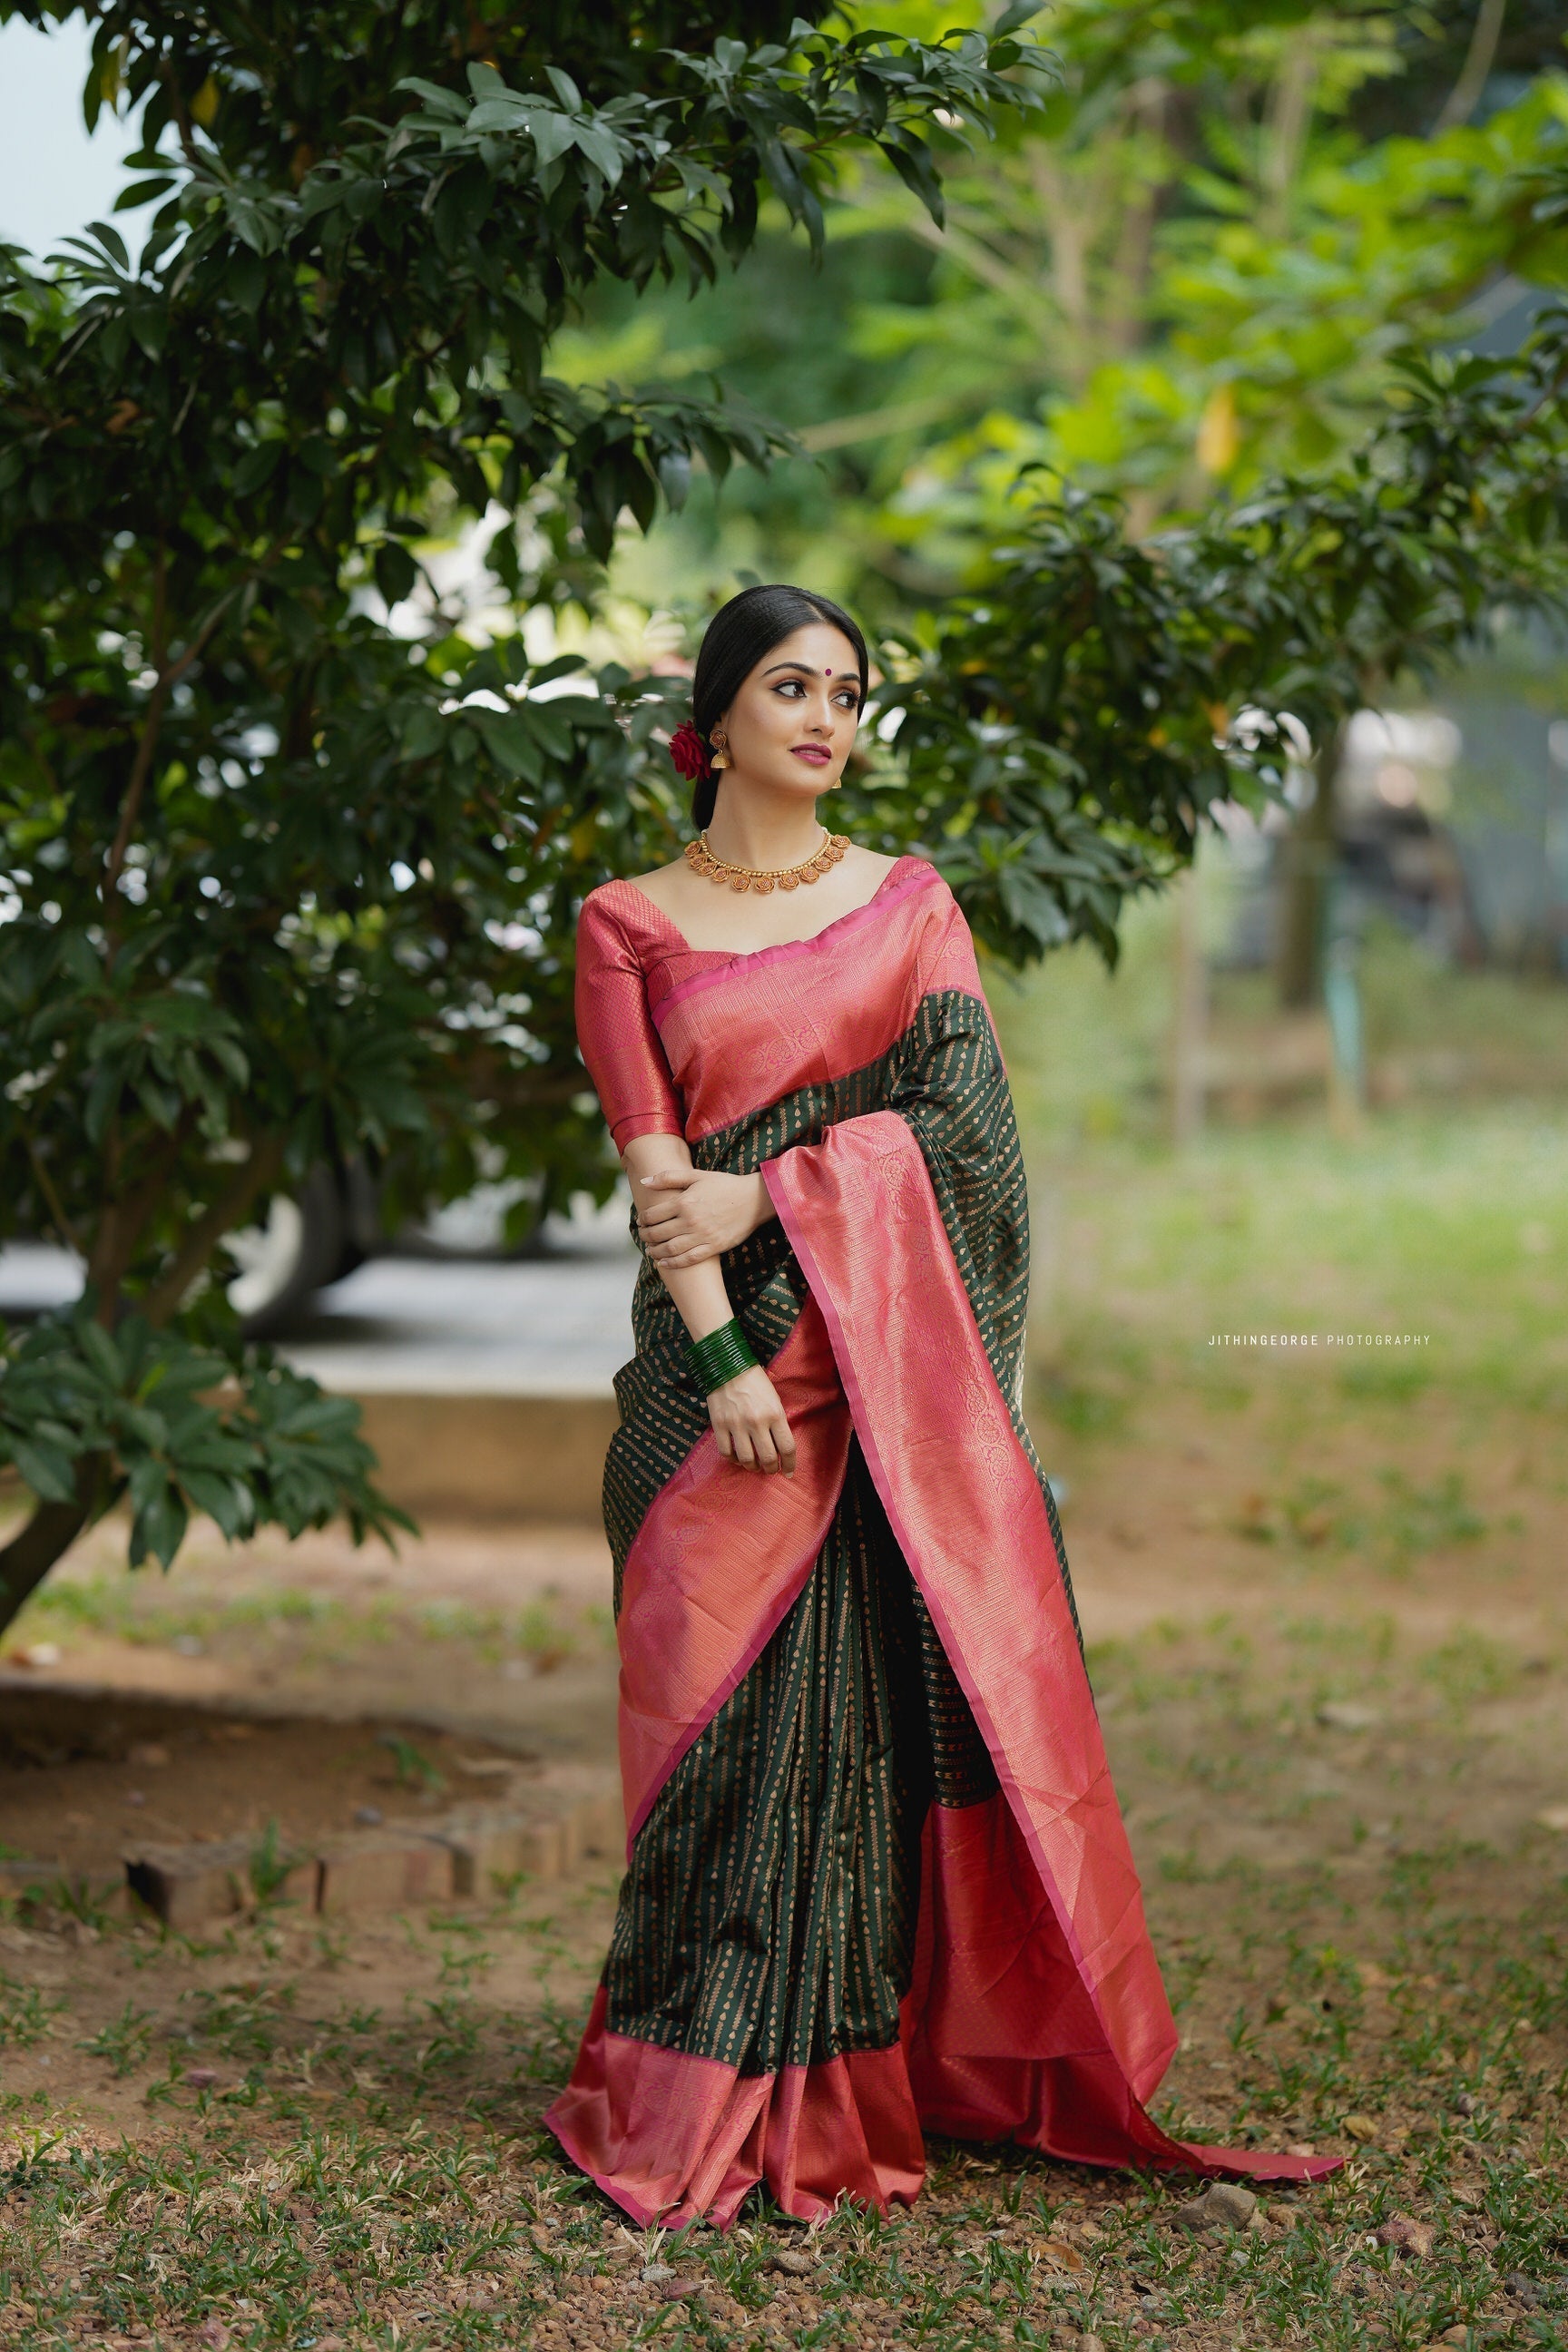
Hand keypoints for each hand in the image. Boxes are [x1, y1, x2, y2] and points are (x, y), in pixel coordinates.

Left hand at [637, 1168, 772, 1269]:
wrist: (754, 1199)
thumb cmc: (725, 1185)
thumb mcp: (697, 1175)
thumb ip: (669, 1177)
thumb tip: (644, 1182)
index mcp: (684, 1202)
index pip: (653, 1215)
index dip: (643, 1219)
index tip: (641, 1221)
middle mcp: (690, 1221)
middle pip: (658, 1233)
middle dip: (646, 1236)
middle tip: (643, 1235)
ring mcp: (702, 1236)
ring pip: (670, 1249)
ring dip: (655, 1251)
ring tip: (650, 1250)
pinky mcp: (713, 1247)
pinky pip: (688, 1259)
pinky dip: (673, 1263)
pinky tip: (664, 1262)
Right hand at [708, 1362, 795, 1474]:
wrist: (728, 1367)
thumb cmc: (755, 1382)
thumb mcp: (774, 1399)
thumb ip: (778, 1423)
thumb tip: (779, 1447)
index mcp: (775, 1414)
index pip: (787, 1448)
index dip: (790, 1464)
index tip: (788, 1472)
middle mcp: (757, 1422)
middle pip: (768, 1458)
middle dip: (771, 1469)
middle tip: (771, 1469)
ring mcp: (736, 1425)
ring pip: (747, 1460)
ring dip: (753, 1467)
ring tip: (755, 1465)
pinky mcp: (719, 1425)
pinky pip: (726, 1452)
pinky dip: (734, 1459)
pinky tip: (738, 1457)